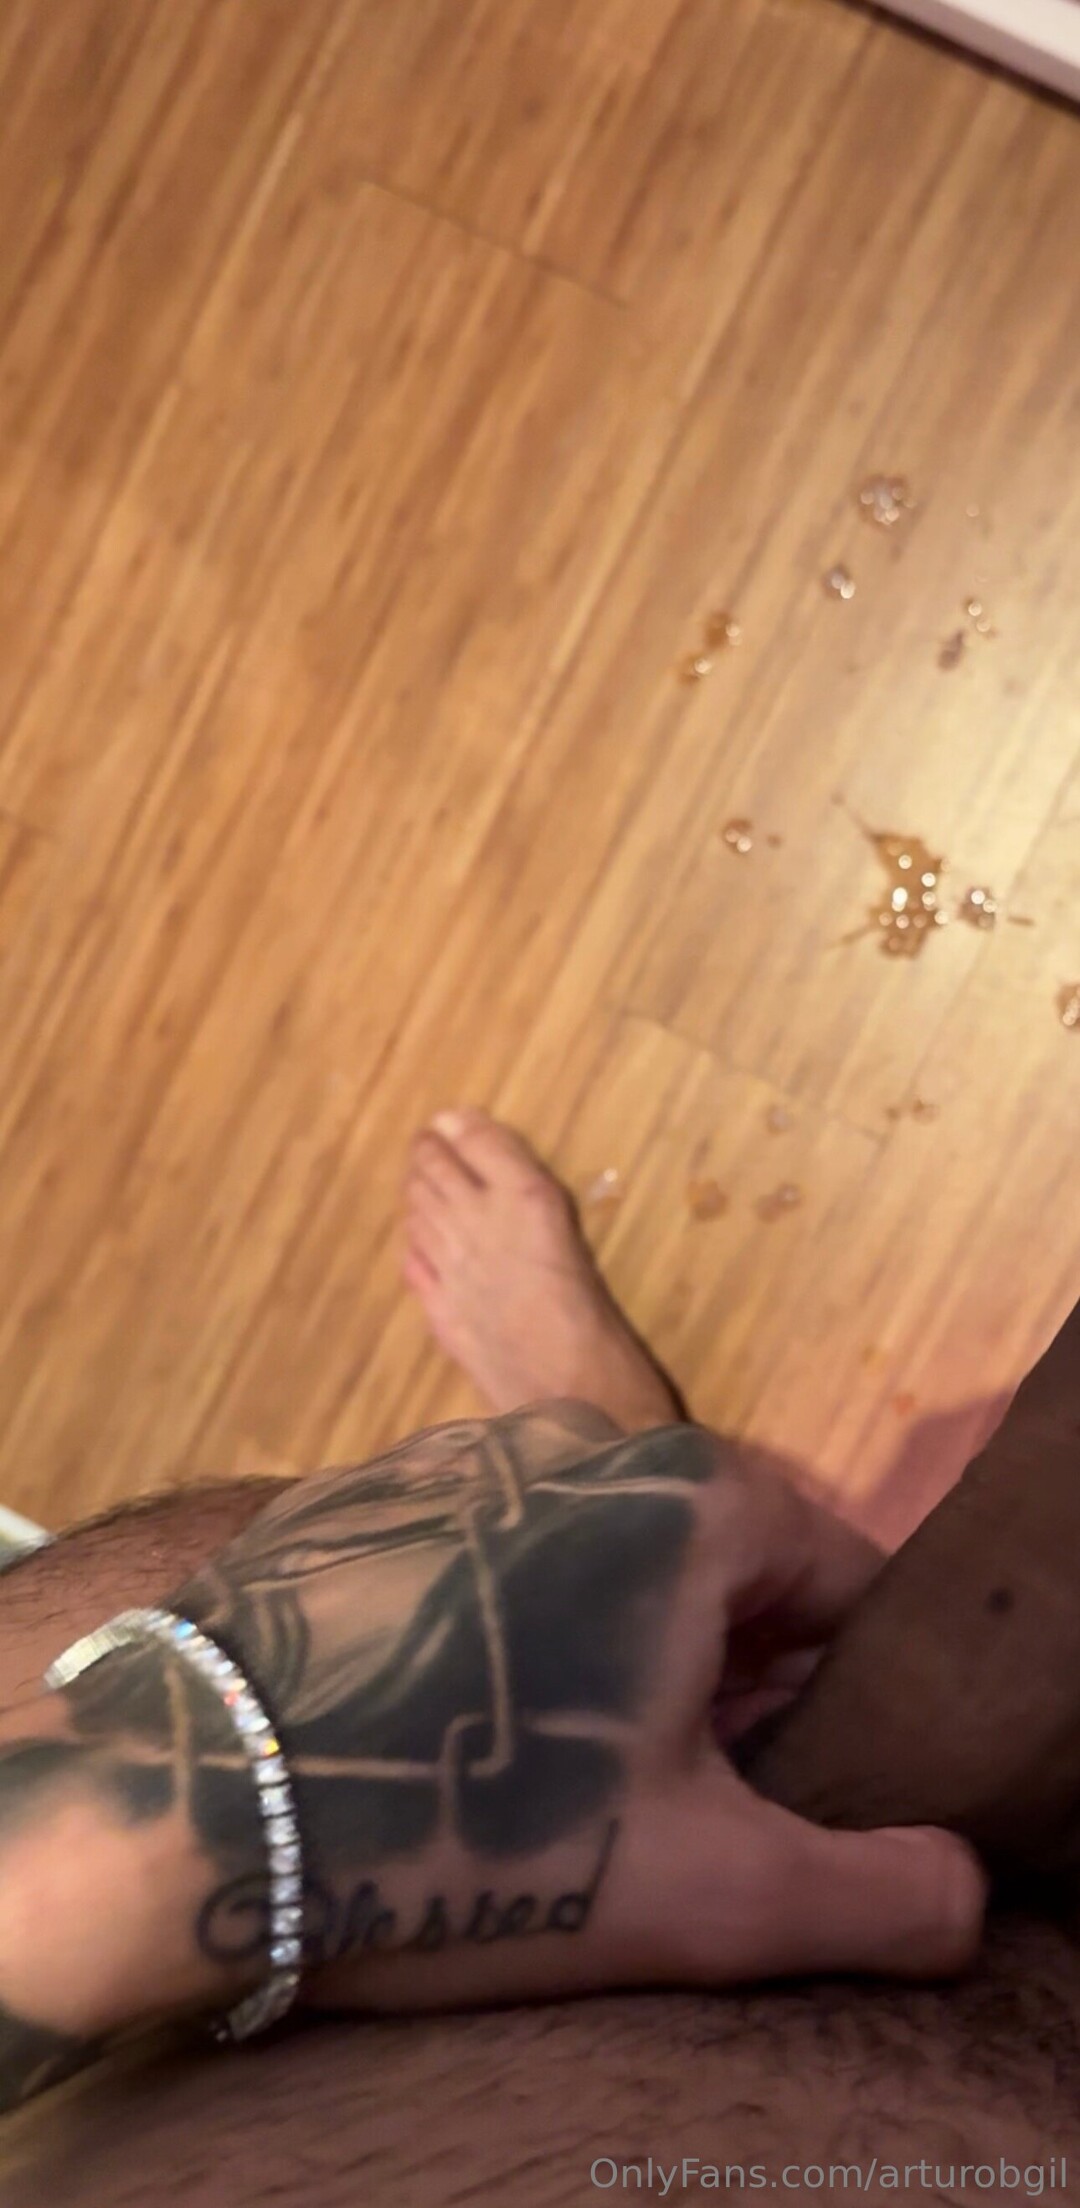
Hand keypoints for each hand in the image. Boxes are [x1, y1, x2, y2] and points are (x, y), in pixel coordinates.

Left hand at [167, 1405, 984, 2008]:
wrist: (195, 1810)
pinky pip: (485, 1557)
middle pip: (709, 1561)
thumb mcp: (717, 1896)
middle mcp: (575, 1437)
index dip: (828, 1692)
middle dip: (714, 1681)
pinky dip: (501, 1630)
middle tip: (662, 1807)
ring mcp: (453, 1454)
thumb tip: (952, 1883)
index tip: (778, 1786)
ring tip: (546, 1783)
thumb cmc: (479, 1843)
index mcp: (687, 1494)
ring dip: (604, 1656)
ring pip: (591, 1556)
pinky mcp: (359, 1495)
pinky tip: (447, 1733)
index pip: (834, 1575)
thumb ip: (880, 1888)